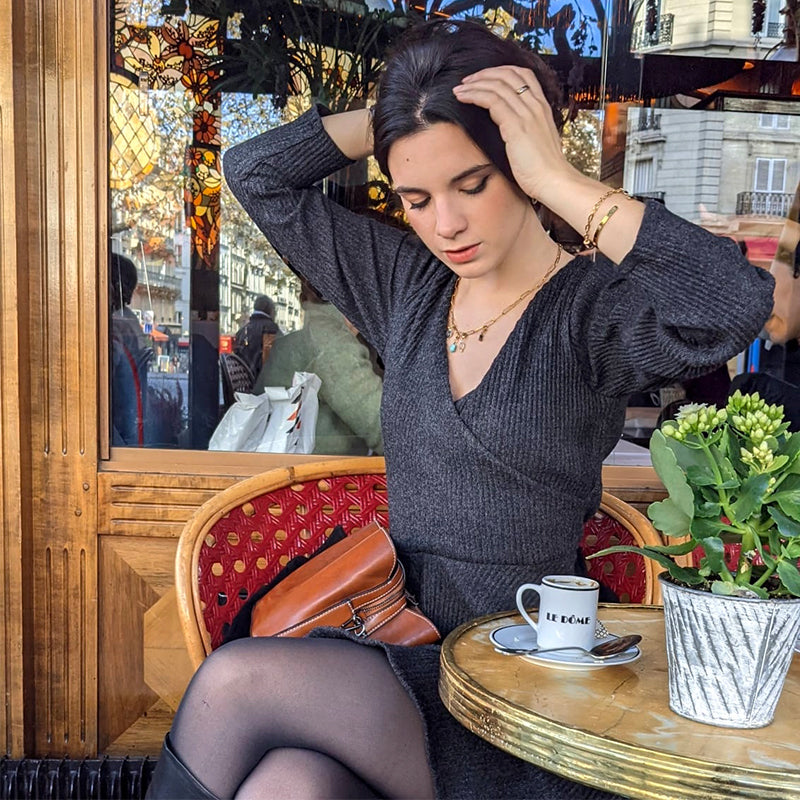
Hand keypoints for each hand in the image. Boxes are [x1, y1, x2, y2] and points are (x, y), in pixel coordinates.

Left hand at [452, 66, 570, 200]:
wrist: (553, 181)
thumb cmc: (544, 169)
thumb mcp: (537, 142)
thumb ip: (526, 130)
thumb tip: (509, 128)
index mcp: (542, 107)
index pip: (523, 75)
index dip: (500, 72)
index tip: (483, 78)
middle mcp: (535, 105)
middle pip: (507, 75)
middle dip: (483, 74)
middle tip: (466, 80)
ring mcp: (526, 113)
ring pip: (496, 86)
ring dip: (474, 84)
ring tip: (459, 89)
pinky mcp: (515, 125)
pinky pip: (491, 100)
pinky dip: (474, 95)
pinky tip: (462, 98)